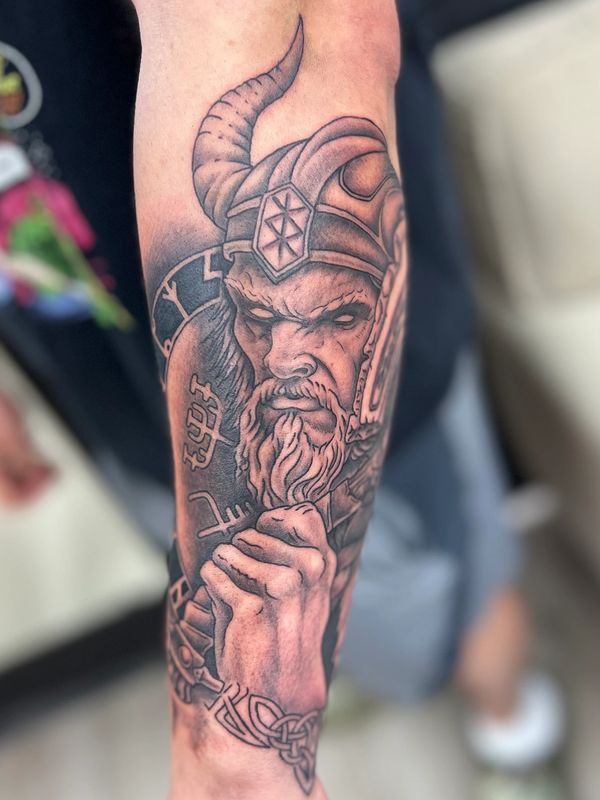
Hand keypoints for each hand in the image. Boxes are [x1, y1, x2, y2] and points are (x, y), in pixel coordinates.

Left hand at [201, 502, 335, 712]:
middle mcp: (306, 581)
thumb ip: (294, 561)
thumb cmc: (285, 637)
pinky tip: (212, 584)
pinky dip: (211, 580)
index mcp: (322, 573)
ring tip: (222, 564)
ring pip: (240, 556)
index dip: (277, 519)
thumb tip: (261, 522)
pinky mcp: (250, 614)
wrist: (276, 696)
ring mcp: (280, 597)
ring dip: (226, 560)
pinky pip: (218, 580)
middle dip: (247, 542)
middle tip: (237, 550)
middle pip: (265, 536)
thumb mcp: (305, 598)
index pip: (306, 521)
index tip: (263, 526)